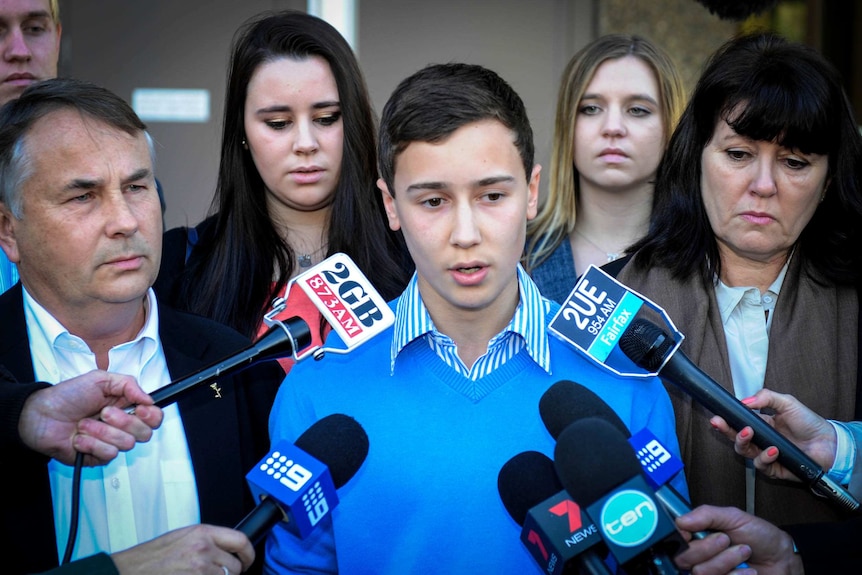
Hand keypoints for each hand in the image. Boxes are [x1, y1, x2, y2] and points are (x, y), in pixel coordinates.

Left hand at [18, 370, 162, 465]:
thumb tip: (149, 398)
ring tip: (84, 424)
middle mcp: (122, 426)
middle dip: (124, 422)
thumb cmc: (67, 396)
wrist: (41, 415)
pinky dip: (91, 444)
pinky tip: (78, 438)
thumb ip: (129, 384)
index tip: (140, 409)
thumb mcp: (99, 379)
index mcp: (126, 406)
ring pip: (126, 444)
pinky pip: (108, 454)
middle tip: (104, 413)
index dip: (152, 415)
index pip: (154, 417)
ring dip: (102, 432)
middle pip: (145, 433)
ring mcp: (110, 442)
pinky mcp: (98, 457)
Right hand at [110, 524, 253, 574]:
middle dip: (231, 573)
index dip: (249, 553)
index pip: (241, 541)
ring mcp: (199, 570)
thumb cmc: (153, 555)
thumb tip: (227, 549)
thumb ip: (207, 540)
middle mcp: (204, 550)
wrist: (131, 570)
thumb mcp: (182, 536)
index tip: (248, 559)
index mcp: (202, 533)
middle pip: (235, 566)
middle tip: (220, 573)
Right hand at [674, 505, 802, 574]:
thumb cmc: (759, 536)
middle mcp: (700, 557)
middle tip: (726, 539)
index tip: (691, 533)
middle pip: (684, 558)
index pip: (674, 539)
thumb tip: (681, 520)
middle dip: (708, 548)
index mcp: (698, 537)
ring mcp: (710, 573)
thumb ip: (706, 515)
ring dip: (726, 561)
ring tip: (744, 552)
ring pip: (701, 572)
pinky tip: (748, 571)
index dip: (680, 538)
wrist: (782, 559)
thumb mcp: (733, 517)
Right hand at [710, 388, 835, 481]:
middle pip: (735, 438)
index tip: (717, 416)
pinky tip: (772, 450)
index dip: (726, 420)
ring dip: (743, 442)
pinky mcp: (774, 468)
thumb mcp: (787, 403)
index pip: (737, 423)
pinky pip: (761, 465)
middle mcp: (760, 440)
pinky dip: (765, 457)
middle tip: (719, 423)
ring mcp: (765, 455)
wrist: (828, 443)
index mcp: (760, 424)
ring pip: (744, 452)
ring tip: (749, 433)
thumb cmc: (809, 423)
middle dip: (725, 430)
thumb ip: (766, 397)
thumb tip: (744, 401)